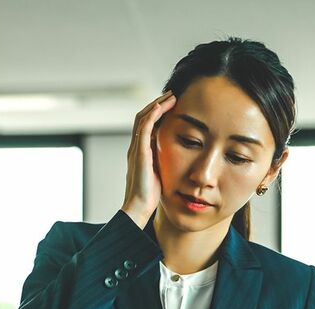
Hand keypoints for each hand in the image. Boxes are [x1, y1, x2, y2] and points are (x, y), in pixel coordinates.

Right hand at [122, 90, 176, 228]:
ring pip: (143, 117)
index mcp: (140, 151)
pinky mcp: (139, 151)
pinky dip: (154, 113)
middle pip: (143, 117)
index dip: (158, 113)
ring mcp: (136, 148)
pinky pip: (145, 126)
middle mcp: (135, 146)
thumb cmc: (150, 195)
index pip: (147, 125)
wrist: (138, 206)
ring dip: (157, 104)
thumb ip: (164, 163)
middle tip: (172, 95)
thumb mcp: (160, 173)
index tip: (172, 106)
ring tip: (171, 96)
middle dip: (158, 104)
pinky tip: (164, 106)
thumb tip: (179, 157)